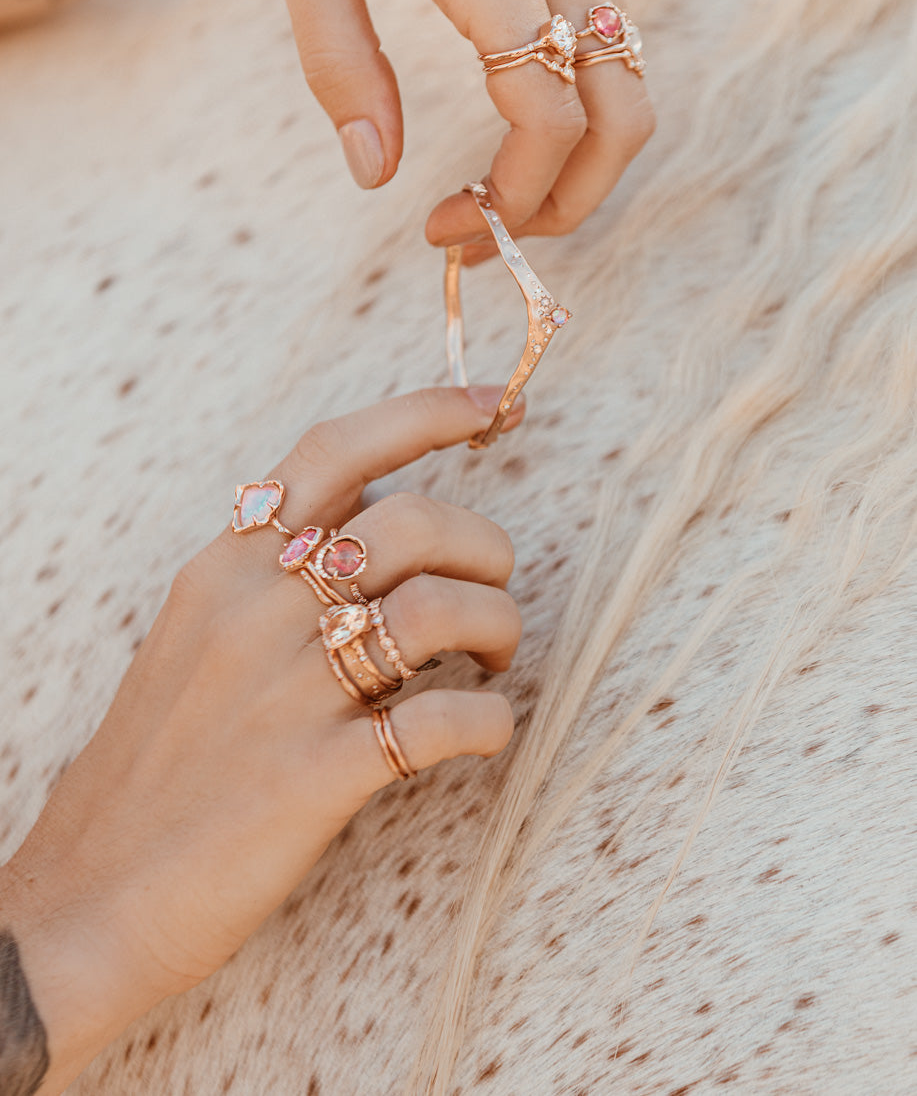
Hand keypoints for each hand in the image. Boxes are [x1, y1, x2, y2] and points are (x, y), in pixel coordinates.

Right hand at [0, 387, 520, 1094]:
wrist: (90, 897)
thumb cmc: (158, 765)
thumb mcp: (195, 637)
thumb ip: (272, 575)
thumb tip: (375, 530)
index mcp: (225, 568)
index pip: (336, 452)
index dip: (428, 414)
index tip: (498, 406)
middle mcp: (256, 612)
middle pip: (415, 522)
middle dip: (486, 548)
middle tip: (494, 592)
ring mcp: (287, 694)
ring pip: (439, 609)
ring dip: (498, 627)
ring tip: (495, 662)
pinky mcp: (315, 778)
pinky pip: (443, 721)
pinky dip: (490, 721)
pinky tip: (484, 733)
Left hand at [241, 0, 654, 248]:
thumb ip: (341, 68)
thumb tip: (375, 176)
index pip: (547, 116)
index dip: (512, 198)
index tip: (446, 227)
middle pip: (623, 114)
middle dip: (572, 201)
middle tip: (494, 233)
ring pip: (631, 76)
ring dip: (582, 155)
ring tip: (507, 186)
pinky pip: (613, 24)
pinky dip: (582, 92)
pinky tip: (516, 103)